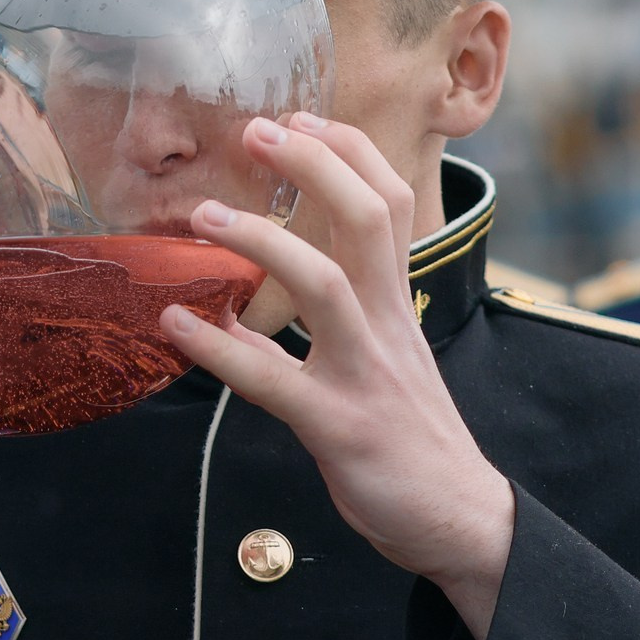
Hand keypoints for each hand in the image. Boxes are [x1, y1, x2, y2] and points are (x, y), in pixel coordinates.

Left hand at [159, 114, 515, 639]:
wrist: (462, 521)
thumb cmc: (416, 439)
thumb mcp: (392, 361)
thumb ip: (346, 320)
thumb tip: (262, 292)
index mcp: (398, 305)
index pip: (390, 204)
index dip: (348, 153)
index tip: (303, 117)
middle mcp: (387, 325)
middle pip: (369, 219)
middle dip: (316, 164)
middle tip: (257, 127)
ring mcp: (364, 374)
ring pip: (325, 285)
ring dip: (262, 241)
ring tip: (205, 215)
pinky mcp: (338, 428)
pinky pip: (272, 380)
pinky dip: (219, 349)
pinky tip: (177, 327)